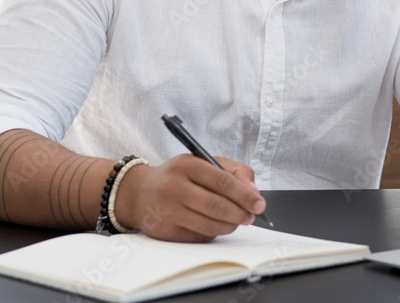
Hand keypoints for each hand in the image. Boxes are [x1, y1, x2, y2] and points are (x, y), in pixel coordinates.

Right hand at [113, 155, 266, 241]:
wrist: (140, 193)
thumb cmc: (178, 176)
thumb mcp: (203, 162)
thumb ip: (233, 171)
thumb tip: (253, 192)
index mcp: (187, 165)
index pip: (222, 180)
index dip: (245, 194)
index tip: (259, 203)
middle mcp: (174, 186)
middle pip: (217, 206)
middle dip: (241, 213)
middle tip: (251, 215)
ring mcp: (168, 210)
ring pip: (210, 225)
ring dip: (230, 226)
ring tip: (237, 221)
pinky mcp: (165, 231)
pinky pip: (199, 237)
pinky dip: (214, 234)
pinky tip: (216, 225)